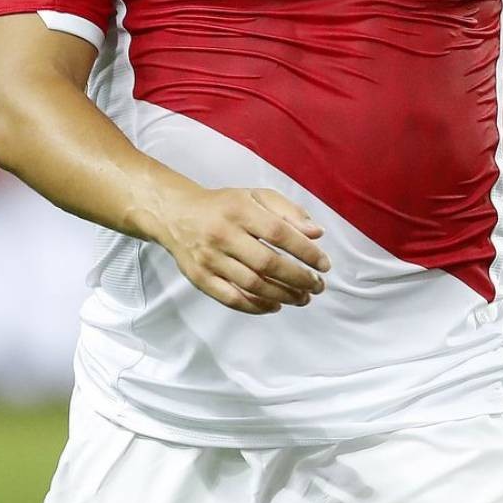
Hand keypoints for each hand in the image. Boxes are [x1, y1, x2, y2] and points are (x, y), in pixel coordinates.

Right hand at [155, 185, 330, 314]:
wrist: (177, 215)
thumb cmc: (226, 205)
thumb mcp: (256, 196)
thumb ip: (288, 211)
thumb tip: (316, 234)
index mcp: (241, 210)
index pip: (279, 233)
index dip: (305, 251)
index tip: (324, 264)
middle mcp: (224, 235)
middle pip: (267, 263)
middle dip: (298, 278)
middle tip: (318, 286)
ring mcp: (210, 259)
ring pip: (251, 284)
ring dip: (282, 295)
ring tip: (303, 298)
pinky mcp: (200, 279)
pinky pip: (231, 298)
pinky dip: (256, 306)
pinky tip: (276, 305)